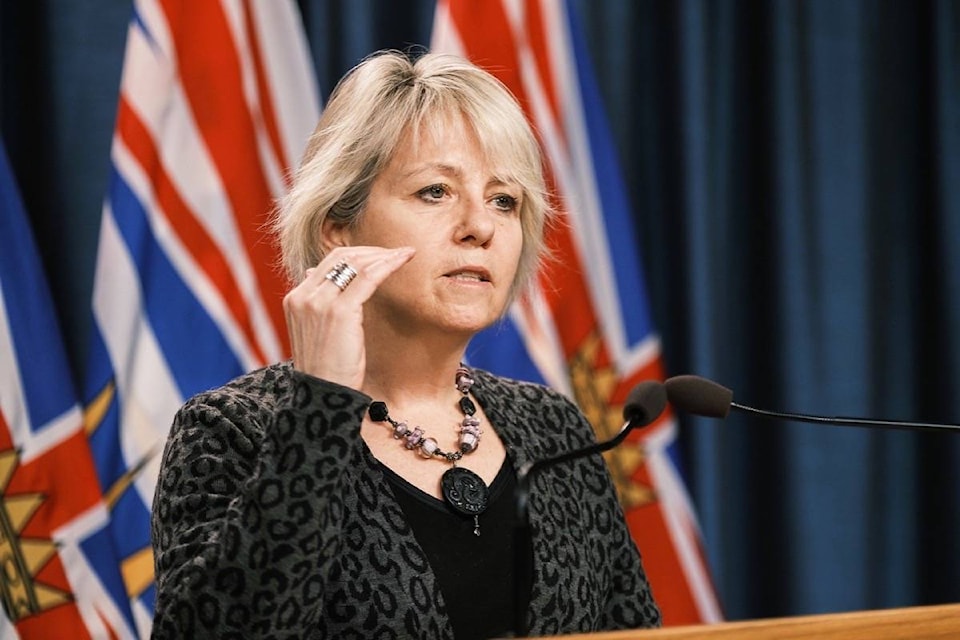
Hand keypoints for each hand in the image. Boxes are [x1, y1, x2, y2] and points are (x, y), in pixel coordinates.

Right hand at [283, 246, 414, 388]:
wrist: (324, 394)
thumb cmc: (327, 368)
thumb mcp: (316, 330)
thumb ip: (316, 302)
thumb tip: (313, 272)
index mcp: (295, 298)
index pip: (328, 263)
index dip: (358, 255)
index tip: (380, 256)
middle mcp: (303, 296)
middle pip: (341, 257)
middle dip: (372, 251)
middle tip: (396, 252)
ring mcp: (318, 302)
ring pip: (356, 263)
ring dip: (384, 255)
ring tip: (405, 254)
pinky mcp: (339, 311)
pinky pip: (368, 277)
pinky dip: (388, 265)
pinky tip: (403, 261)